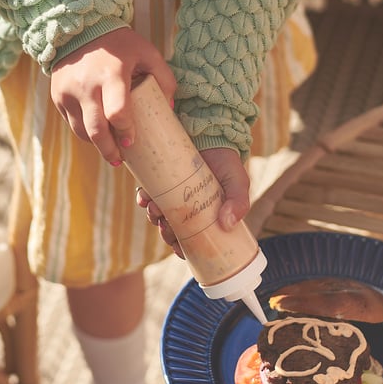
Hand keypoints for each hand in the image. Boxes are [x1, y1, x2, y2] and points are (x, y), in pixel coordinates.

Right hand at [50, 28, 175, 163]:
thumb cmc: (119, 44)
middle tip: (120, 159)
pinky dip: (85, 130)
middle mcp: (86, 85)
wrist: (79, 29)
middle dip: (109, 150)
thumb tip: (169, 109)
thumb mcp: (147, 53)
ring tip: (110, 148)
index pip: (117, 113)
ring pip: (82, 131)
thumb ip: (164, 78)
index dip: (125, 131)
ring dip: (96, 144)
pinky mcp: (57, 96)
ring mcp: (68, 92)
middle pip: (96, 131)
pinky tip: (96, 130)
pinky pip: (72, 122)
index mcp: (111, 75)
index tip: (131, 141)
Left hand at [136, 147, 250, 257]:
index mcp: (205, 216)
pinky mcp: (159, 179)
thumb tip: (227, 225)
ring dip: (153, 216)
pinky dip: (144, 198)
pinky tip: (145, 197)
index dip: (183, 249)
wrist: (212, 134)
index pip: (191, 240)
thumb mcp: (238, 183)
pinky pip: (146, 194)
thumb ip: (238, 203)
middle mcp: (186, 207)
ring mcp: (171, 194)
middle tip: (166, 227)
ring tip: (157, 210)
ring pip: (157, 214)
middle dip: (166, 233)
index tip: (179, 249)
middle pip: (171, 230)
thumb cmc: (227, 162)